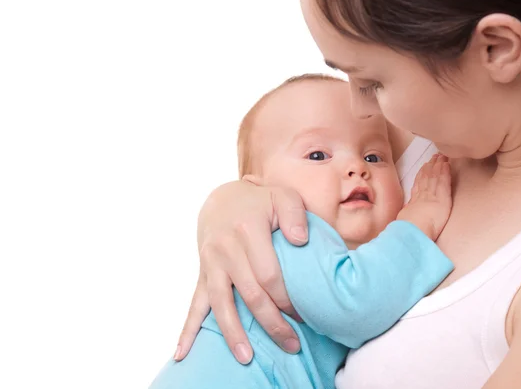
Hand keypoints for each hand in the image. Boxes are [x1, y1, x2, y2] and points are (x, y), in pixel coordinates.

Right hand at [175, 180, 307, 363]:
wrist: (222, 199)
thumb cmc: (260, 201)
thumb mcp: (282, 196)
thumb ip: (296, 215)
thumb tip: (300, 241)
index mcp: (247, 230)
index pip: (269, 274)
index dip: (286, 299)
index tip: (303, 315)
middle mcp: (225, 249)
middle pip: (249, 294)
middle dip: (271, 323)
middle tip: (291, 345)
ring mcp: (210, 263)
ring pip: (221, 304)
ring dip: (234, 333)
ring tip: (246, 358)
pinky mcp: (203, 273)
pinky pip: (194, 304)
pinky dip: (188, 330)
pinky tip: (182, 353)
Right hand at [396, 154, 451, 240]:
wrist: (414, 230)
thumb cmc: (409, 230)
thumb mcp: (405, 221)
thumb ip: (408, 215)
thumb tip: (406, 214)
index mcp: (414, 202)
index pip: (419, 184)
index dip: (422, 174)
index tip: (425, 166)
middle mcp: (422, 195)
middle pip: (427, 177)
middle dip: (430, 166)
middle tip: (434, 156)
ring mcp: (432, 194)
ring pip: (435, 176)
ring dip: (438, 165)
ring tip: (441, 156)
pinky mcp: (442, 197)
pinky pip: (444, 181)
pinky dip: (445, 171)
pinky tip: (447, 164)